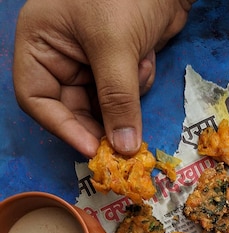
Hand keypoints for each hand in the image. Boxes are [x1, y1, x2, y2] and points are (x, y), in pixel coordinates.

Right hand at [13, 0, 194, 156]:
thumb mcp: (115, 45)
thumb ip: (117, 99)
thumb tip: (122, 147)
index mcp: (40, 43)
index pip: (37, 99)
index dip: (62, 127)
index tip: (91, 148)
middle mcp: (60, 55)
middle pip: (73, 110)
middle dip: (101, 121)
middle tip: (123, 142)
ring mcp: (90, 62)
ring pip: (103, 106)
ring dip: (126, 98)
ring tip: (139, 66)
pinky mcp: (118, 65)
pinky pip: (125, 96)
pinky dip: (139, 85)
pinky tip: (146, 57)